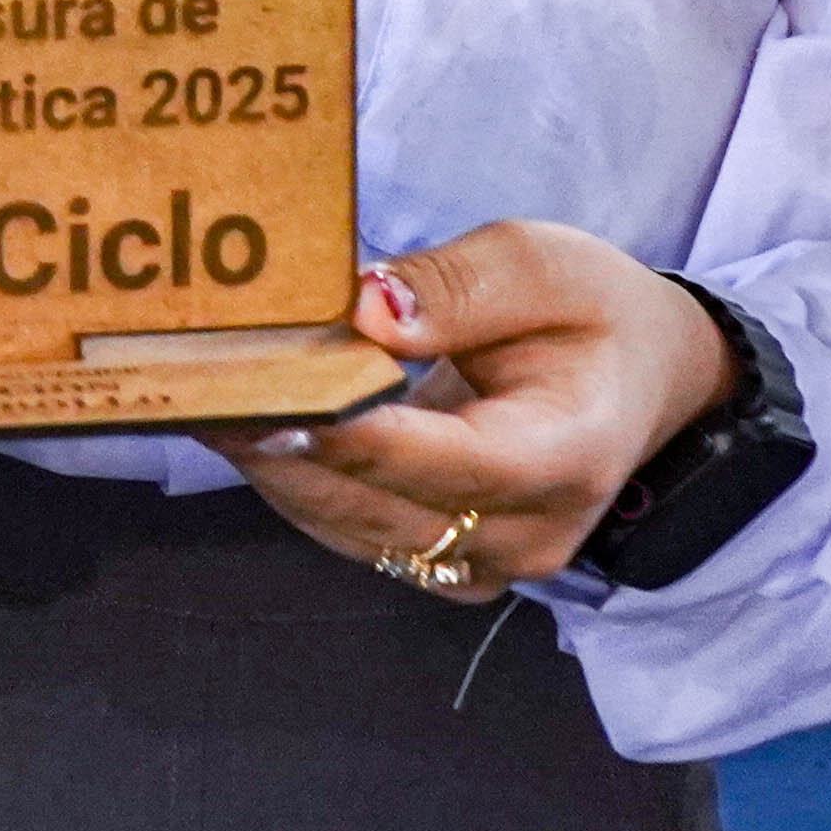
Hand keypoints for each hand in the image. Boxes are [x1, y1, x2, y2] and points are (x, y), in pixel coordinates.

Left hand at [206, 225, 723, 597]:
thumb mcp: (542, 263)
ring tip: (197, 393)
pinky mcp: (444, 567)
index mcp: (566, 456)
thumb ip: (454, 288)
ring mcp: (482, 565)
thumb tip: (360, 311)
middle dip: (278, 440)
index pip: (442, 459)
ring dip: (270, 461)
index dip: (345, 431)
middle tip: (191, 381)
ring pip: (346, 525)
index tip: (259, 391)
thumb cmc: (593, 313)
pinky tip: (247, 421)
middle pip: (374, 502)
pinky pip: (349, 530)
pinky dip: (294, 477)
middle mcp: (525, 535)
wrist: (639, 381)